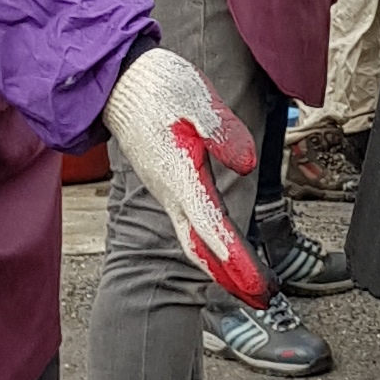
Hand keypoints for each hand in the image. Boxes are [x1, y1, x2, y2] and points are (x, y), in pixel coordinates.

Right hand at [102, 47, 265, 304]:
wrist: (119, 80)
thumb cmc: (160, 88)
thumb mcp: (198, 101)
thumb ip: (224, 134)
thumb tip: (245, 165)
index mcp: (180, 175)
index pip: (212, 227)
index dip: (235, 259)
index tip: (256, 284)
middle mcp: (171, 191)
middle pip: (200, 246)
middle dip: (230, 276)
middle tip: (260, 298)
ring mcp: (167, 189)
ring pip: (194, 237)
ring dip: (221, 263)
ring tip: (249, 284)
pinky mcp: (168, 181)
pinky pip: (190, 222)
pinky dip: (209, 243)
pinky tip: (223, 248)